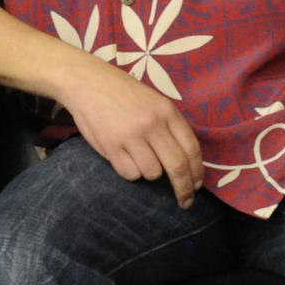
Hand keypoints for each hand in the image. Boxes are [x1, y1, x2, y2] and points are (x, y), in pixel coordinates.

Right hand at [56, 55, 204, 207]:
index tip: (197, 185)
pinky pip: (130, 173)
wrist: (87, 82)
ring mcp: (132, 136)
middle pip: (177, 167)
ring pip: (152, 173)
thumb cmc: (122, 93)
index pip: (191, 149)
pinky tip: (123, 156)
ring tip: (138, 157)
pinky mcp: (112, 147)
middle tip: (185, 202)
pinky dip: (130, 171)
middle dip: (184, 190)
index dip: (197, 172)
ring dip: (150, 173)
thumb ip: (170, 126)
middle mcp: (152, 124)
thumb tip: (186, 161)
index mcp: (167, 111)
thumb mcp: (154, 101)